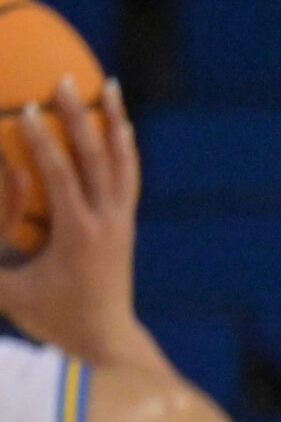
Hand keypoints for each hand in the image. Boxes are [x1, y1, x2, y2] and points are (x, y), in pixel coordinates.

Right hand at [0, 77, 165, 371]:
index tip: (27, 109)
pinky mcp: (127, 226)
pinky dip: (124, 148)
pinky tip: (120, 124)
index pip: (60, 178)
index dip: (42, 143)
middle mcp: (107, 223)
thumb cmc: (50, 317)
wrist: (107, 341)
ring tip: (110, 87)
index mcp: (77, 236)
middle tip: (64, 80)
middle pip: (97, 160)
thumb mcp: (7, 290)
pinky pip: (128, 178)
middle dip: (81, 117)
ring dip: (115, 123)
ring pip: (123, 164)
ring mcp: (122, 223)